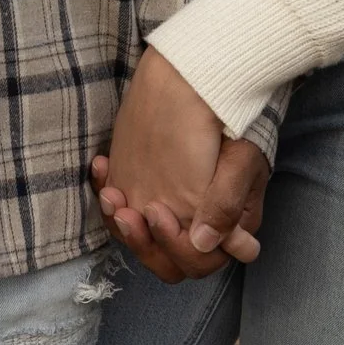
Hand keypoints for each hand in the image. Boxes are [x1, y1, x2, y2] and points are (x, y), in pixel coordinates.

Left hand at [87, 46, 266, 281]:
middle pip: (166, 260)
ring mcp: (171, 210)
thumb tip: (203, 242)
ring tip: (111, 194)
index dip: (176, 247)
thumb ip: (226, 204)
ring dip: (120, 222)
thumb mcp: (242, 159)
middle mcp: (197, 226)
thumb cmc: (234, 122)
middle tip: (126, 212)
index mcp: (226, 227)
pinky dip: (108, 194)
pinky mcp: (146, 190)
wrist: (207, 84)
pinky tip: (101, 168)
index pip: (197, 261)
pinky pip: (124, 208)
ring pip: (140, 238)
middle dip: (143, 242)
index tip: (159, 212)